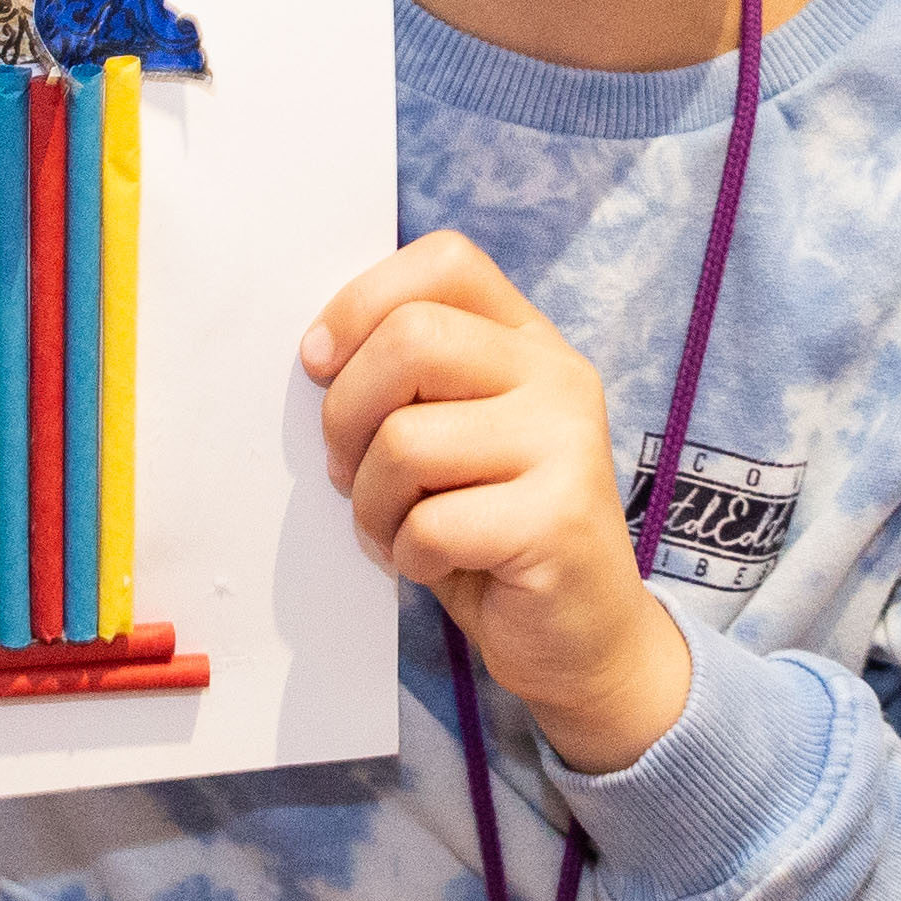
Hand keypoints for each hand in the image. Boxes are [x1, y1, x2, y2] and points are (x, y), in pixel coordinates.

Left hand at [304, 232, 683, 774]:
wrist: (581, 638)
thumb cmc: (493, 532)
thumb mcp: (453, 436)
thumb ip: (410, 383)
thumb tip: (319, 356)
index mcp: (529, 341)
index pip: (445, 262)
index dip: (362, 302)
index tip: (320, 363)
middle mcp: (558, 377)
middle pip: (412, 340)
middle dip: (345, 413)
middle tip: (346, 469)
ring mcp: (567, 444)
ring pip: (406, 440)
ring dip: (371, 502)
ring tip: (396, 530)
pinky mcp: (560, 519)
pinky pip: (431, 523)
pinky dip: (407, 555)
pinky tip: (434, 565)